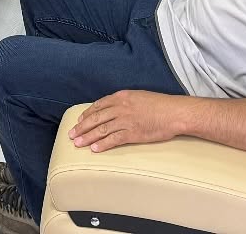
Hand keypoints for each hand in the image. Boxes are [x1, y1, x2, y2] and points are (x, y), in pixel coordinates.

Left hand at [70, 90, 186, 151]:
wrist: (174, 112)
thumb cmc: (160, 105)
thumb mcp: (139, 97)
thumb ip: (125, 102)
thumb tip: (114, 109)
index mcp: (122, 97)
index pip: (99, 105)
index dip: (87, 114)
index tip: (79, 121)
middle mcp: (121, 107)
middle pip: (96, 118)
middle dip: (82, 127)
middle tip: (72, 135)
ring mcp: (126, 120)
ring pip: (101, 129)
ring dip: (87, 137)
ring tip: (78, 144)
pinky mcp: (133, 133)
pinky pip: (113, 139)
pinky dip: (102, 145)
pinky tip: (94, 149)